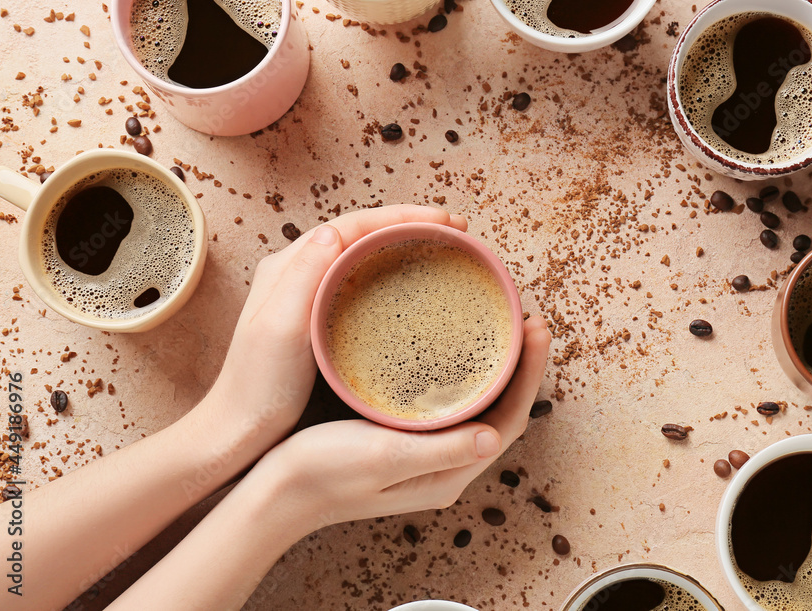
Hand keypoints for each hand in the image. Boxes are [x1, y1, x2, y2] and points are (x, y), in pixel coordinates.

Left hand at [199, 206, 467, 454]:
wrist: (238, 433)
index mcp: (288, 267)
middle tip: (456, 231)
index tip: (444, 221)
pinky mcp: (320, 321)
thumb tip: (334, 232)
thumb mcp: (279, 328)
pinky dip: (394, 274)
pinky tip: (415, 287)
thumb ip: (303, 277)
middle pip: (363, 233)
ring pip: (365, 256)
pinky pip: (364, 283)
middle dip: (410, 224)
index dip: (401, 217)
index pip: (354, 224)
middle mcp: (298, 273)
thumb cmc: (258, 388)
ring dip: (404, 245)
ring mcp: (309, 296)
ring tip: (444, 249)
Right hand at [250, 316, 550, 541]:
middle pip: (502, 409)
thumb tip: (493, 437)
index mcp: (448, 472)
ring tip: (505, 325)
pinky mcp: (406, 436)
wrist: (275, 492)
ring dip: (498, 367)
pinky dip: (466, 372)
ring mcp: (428, 451)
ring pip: (479, 404)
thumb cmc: (323, 474)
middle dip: (522, 365)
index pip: (510, 421)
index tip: (537, 329)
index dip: (530, 375)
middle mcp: (445, 463)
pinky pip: (452, 402)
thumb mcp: (384, 459)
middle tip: (529, 318)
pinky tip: (458, 347)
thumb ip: (439, 449)